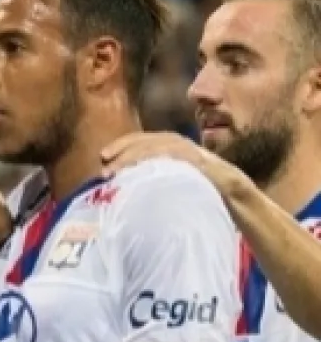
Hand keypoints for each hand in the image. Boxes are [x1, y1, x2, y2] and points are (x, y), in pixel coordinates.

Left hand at [100, 132, 240, 190]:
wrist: (237, 201)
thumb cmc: (200, 196)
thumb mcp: (170, 186)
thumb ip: (151, 183)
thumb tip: (120, 193)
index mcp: (171, 151)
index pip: (143, 141)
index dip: (122, 146)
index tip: (102, 158)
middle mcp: (181, 147)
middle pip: (148, 140)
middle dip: (124, 149)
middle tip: (104, 163)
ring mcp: (193, 153)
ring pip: (160, 146)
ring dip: (135, 156)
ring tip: (116, 171)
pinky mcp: (204, 163)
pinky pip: (180, 156)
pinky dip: (160, 160)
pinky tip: (144, 169)